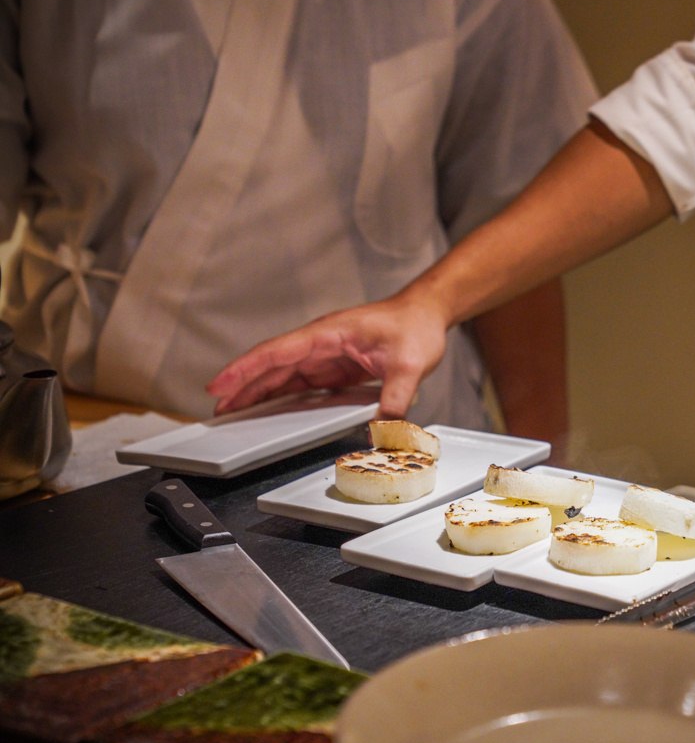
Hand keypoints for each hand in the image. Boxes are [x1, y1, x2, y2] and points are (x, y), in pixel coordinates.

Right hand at [206, 291, 449, 417]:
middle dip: (242, 387)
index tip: (219, 384)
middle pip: (272, 366)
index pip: (276, 352)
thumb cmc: (415, 327)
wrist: (427, 314)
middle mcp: (321, 343)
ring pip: (283, 375)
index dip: (245, 369)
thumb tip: (384, 429)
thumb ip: (396, 397)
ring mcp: (326, 356)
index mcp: (328, 334)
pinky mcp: (336, 368)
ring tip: (235, 413)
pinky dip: (283, 396)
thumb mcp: (411, 365)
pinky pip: (303, 383)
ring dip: (258, 392)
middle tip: (219, 411)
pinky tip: (272, 411)